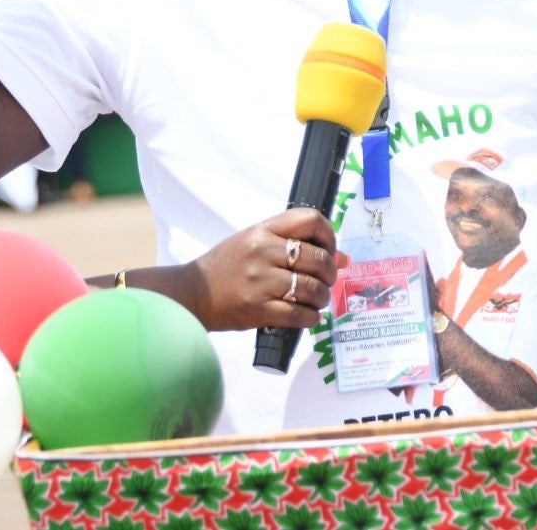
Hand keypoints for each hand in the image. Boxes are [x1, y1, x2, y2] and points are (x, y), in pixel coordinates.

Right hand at [188, 207, 339, 332]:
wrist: (193, 292)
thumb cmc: (226, 265)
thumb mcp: (255, 242)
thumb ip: (293, 244)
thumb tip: (343, 258)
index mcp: (264, 230)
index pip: (310, 220)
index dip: (330, 235)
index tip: (331, 249)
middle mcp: (263, 252)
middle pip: (317, 257)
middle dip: (331, 272)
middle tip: (328, 280)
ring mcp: (260, 282)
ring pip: (312, 288)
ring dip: (323, 297)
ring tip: (318, 299)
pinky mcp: (257, 310)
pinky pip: (297, 314)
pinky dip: (310, 317)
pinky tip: (309, 315)